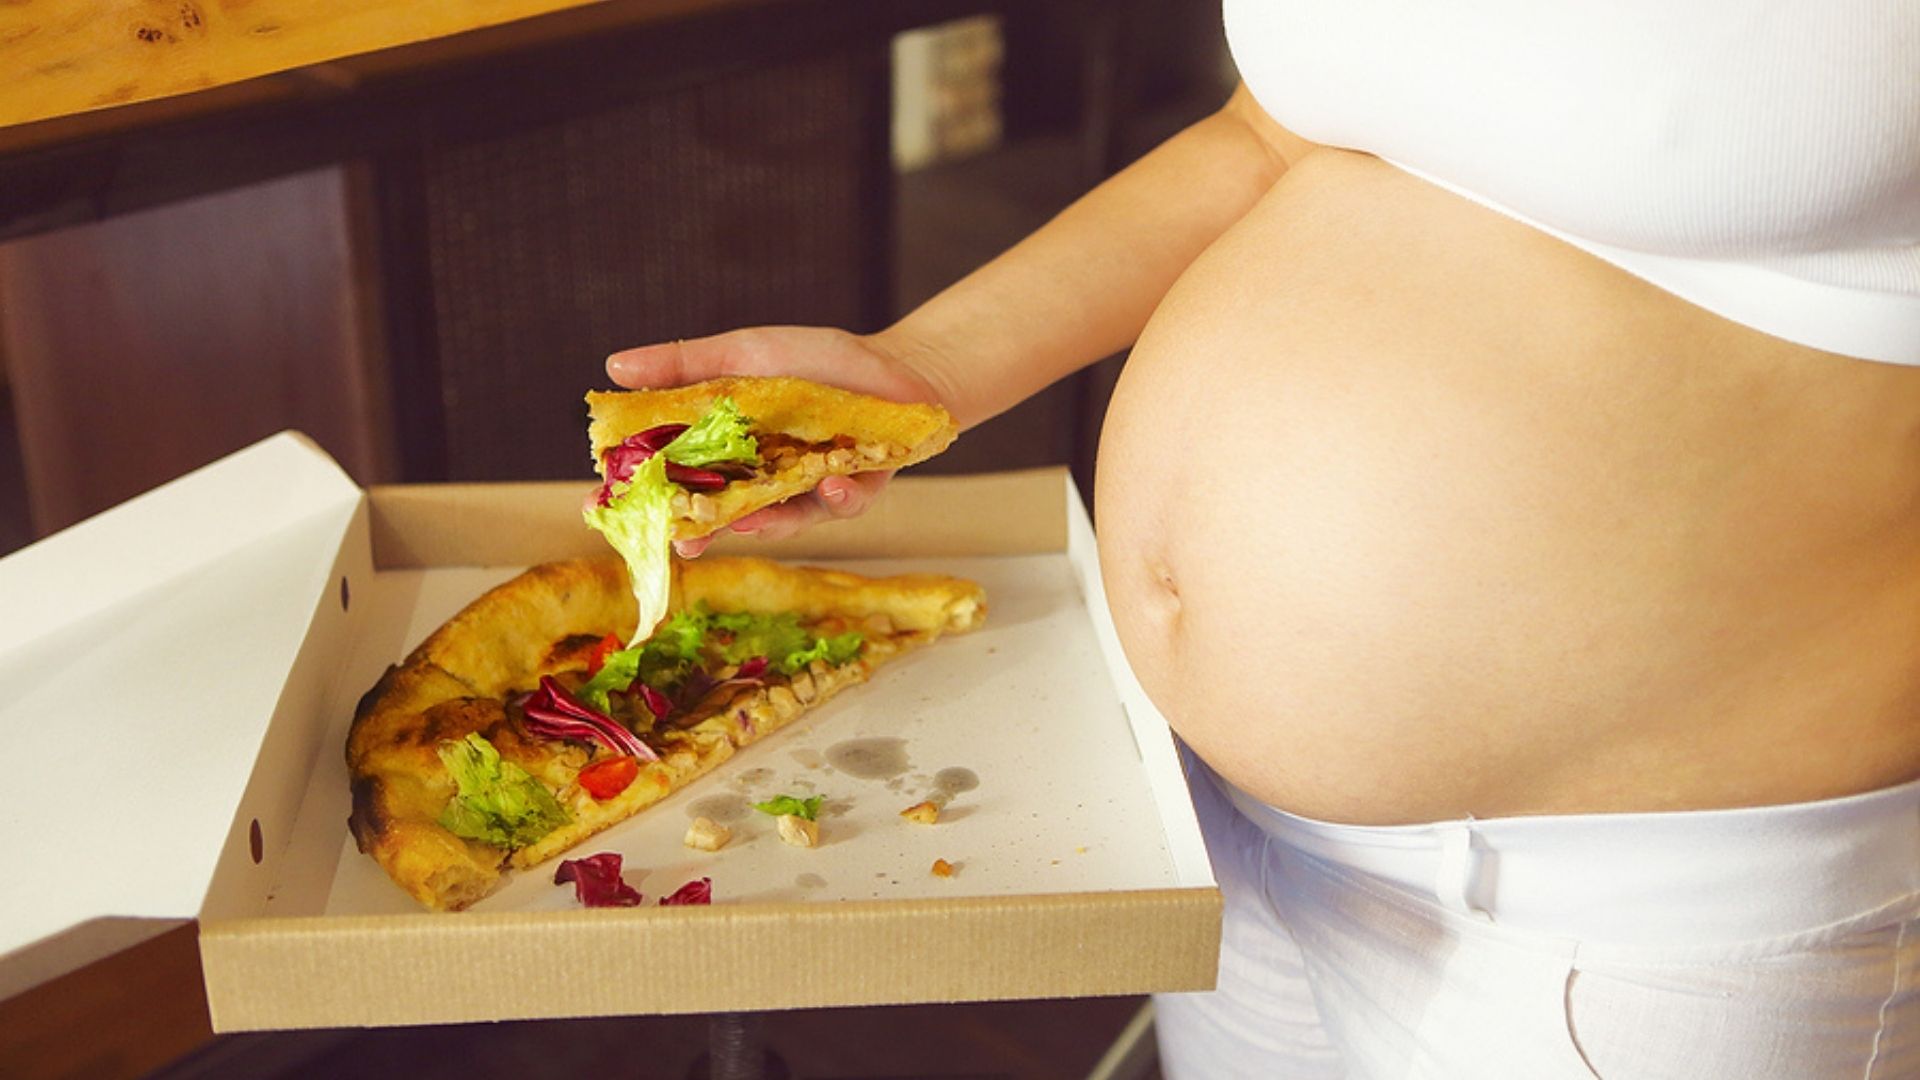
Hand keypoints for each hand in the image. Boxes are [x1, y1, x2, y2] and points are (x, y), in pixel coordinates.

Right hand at [606, 326, 950, 555]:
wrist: (896, 365)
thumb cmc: (816, 359)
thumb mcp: (744, 354)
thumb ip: (684, 367)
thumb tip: (615, 366)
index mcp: (728, 450)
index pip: (672, 479)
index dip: (638, 496)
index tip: (599, 506)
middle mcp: (762, 480)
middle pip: (718, 515)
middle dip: (695, 530)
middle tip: (679, 540)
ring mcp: (805, 492)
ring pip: (778, 521)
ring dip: (765, 523)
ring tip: (748, 521)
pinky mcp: (854, 494)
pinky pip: (839, 505)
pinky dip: (835, 495)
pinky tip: (832, 482)